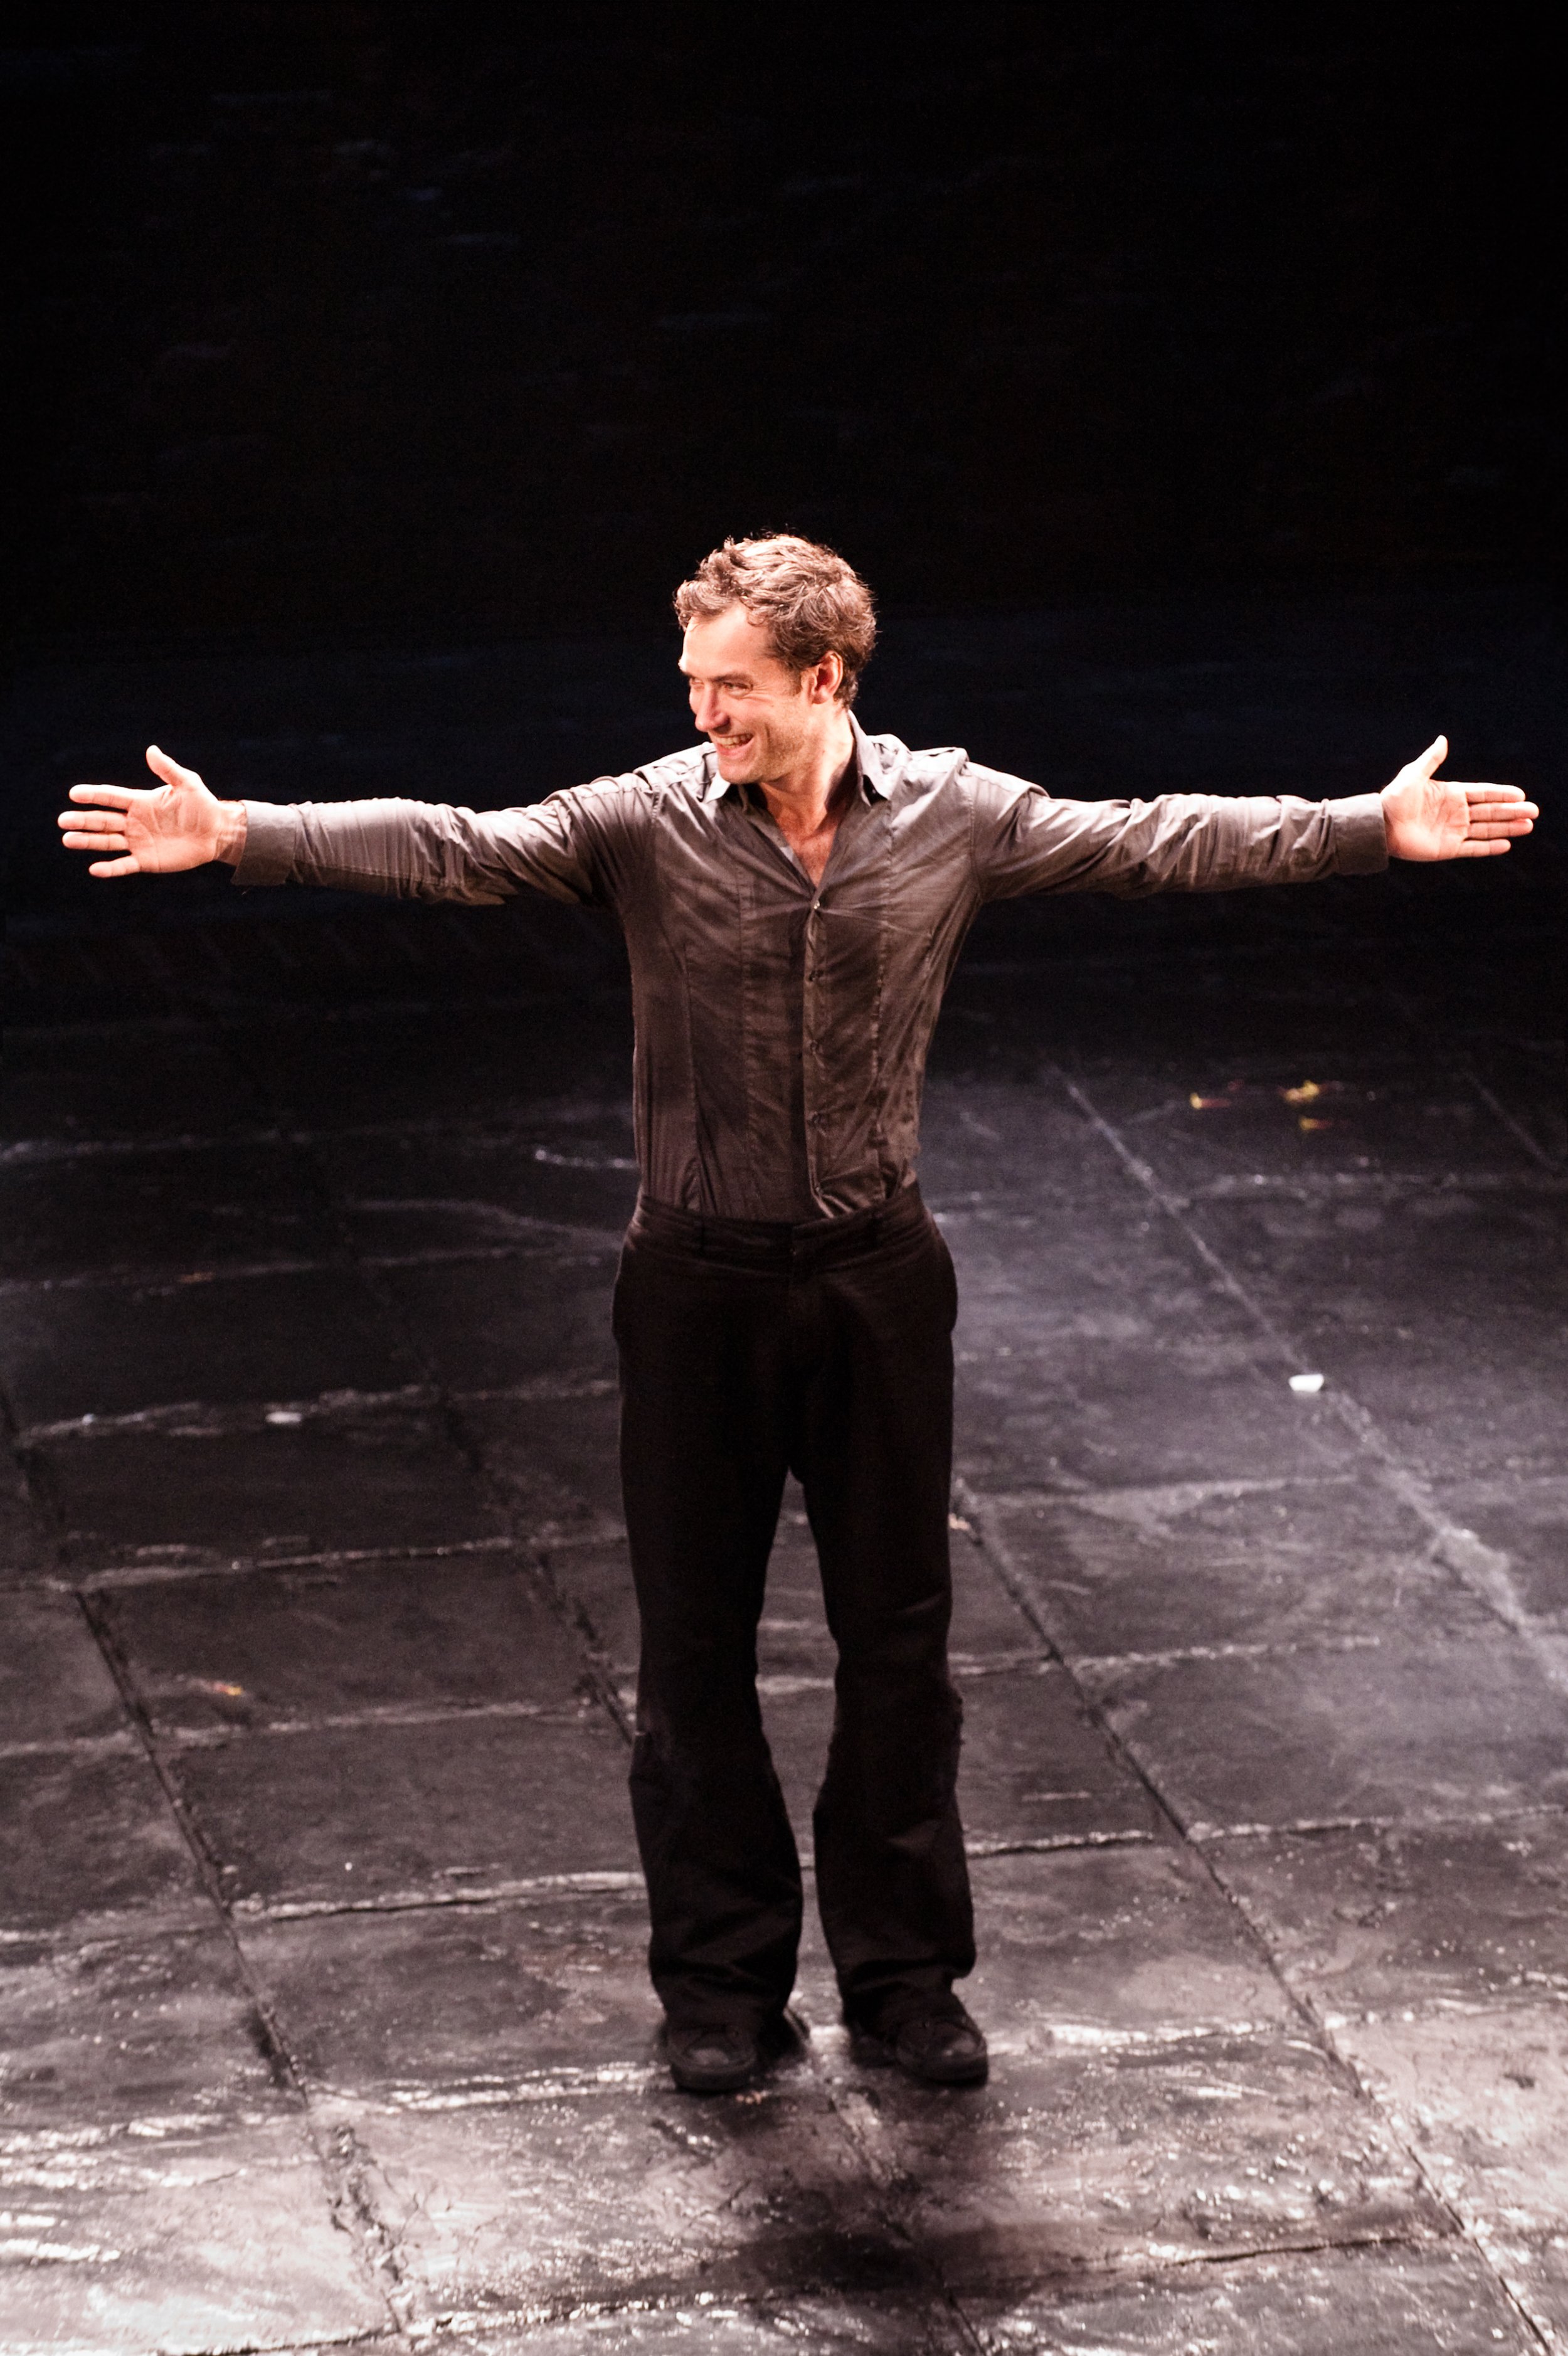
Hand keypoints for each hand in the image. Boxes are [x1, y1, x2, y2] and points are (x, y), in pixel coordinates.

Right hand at [58, 746, 245, 876]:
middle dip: (83, 820)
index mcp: (139, 802)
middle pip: (103, 820)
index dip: (93, 795)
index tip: (74, 793)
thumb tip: (151, 750)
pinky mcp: (146, 860)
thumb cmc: (202, 806)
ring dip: (88, 841)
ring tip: (68, 839)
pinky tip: (95, 868)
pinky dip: (110, 868)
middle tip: (63, 820)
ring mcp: (138, 841)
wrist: (217, 832)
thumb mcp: (187, 784)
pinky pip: (124, 864)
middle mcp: (134, 821)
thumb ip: (168, 769)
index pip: (111, 797)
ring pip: (107, 841)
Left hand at [1381, 737, 1537, 860]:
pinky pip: (1473, 848)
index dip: (1502, 794)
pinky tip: (1507, 844)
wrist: (1381, 826)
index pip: (1484, 793)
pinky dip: (1490, 847)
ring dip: (1508, 828)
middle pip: (1491, 811)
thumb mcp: (1413, 775)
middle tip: (1534, 811)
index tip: (1521, 794)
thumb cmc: (1394, 799)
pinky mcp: (1448, 848)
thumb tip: (1442, 739)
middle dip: (1512, 811)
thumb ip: (1430, 760)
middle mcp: (1456, 812)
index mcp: (1452, 793)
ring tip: (1528, 826)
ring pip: (1487, 829)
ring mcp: (1454, 831)